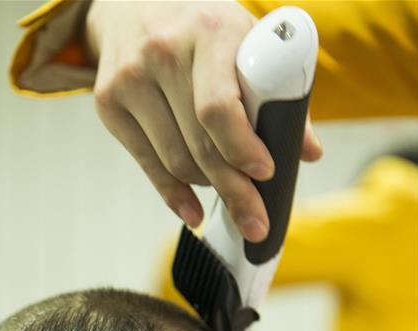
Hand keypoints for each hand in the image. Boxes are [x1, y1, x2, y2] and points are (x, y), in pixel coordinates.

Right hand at [84, 0, 321, 238]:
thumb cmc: (201, 28)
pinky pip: (148, 164)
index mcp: (208, 31)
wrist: (133, 2)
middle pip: (201, 143)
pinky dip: (174, 194)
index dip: (242, 148)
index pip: (219, 106)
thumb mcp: (243, 38)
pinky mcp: (109, 102)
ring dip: (208, 187)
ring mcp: (130, 78)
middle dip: (234, 190)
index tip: (265, 173)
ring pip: (176, 160)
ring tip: (230, 196)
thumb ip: (277, 90)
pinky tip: (193, 211)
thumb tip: (308, 152)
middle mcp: (163, 52)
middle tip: (256, 221)